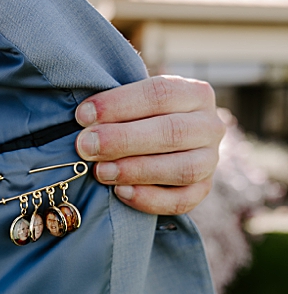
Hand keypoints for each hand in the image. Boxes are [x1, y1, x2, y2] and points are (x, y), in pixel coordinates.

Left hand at [74, 76, 223, 214]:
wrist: (155, 136)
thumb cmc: (135, 110)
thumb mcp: (130, 94)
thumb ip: (114, 99)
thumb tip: (85, 115)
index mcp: (194, 93)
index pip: (160, 93)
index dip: (119, 104)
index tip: (83, 116)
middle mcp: (210, 125)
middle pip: (172, 132)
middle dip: (123, 140)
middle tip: (86, 146)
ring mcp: (211, 160)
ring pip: (182, 169)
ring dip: (137, 171)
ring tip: (101, 171)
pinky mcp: (203, 189)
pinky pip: (183, 200)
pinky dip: (151, 199)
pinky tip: (121, 193)